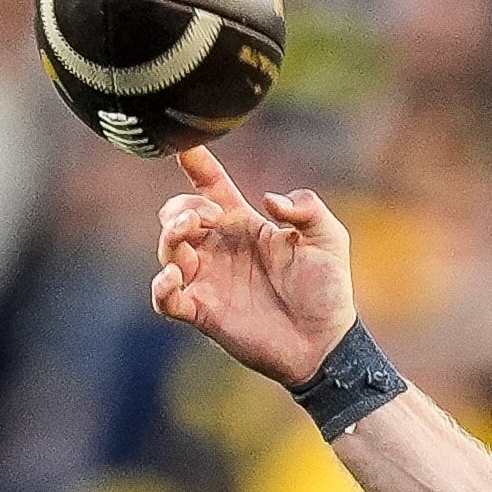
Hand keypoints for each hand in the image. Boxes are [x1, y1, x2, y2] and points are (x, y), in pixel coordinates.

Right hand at [150, 146, 355, 386]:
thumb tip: (270, 200)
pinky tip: (174, 275)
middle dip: (181, 207)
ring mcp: (209, 280)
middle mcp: (221, 249)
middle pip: (178, 215)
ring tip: (187, 232)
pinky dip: (161, 286)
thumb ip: (308, 209)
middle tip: (204, 215)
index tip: (184, 147)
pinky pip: (165, 299)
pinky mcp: (203, 313)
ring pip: (168, 250)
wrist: (325, 343)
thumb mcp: (329, 239)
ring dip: (170, 236)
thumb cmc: (329, 291)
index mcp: (245, 225)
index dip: (196, 165)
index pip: (212, 187)